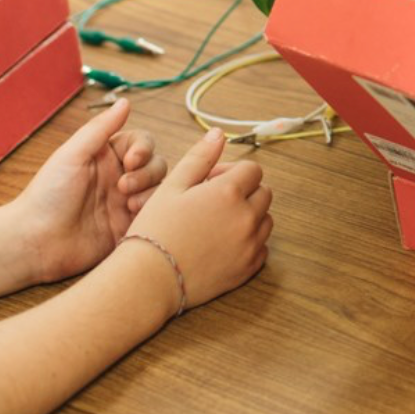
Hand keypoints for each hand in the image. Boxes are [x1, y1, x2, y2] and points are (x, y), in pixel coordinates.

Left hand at [12, 98, 166, 285]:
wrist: (36, 240)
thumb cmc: (47, 195)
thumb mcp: (73, 154)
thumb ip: (101, 127)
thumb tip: (126, 100)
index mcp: (105, 158)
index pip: (141, 143)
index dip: (143, 148)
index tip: (131, 159)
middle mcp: (118, 178)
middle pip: (155, 164)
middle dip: (147, 172)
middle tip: (123, 186)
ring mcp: (124, 204)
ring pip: (158, 189)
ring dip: (149, 191)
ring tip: (128, 203)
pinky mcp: (127, 228)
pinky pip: (152, 215)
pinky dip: (150, 212)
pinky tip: (131, 215)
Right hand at [121, 127, 273, 316]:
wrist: (149, 280)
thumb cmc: (155, 230)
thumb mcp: (173, 186)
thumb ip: (200, 157)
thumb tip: (219, 134)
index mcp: (229, 192)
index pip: (253, 170)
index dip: (232, 172)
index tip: (210, 183)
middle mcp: (246, 217)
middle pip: (263, 193)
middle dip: (243, 192)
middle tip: (212, 202)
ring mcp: (250, 245)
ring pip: (265, 220)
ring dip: (248, 216)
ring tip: (216, 223)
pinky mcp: (248, 269)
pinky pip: (262, 248)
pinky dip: (249, 242)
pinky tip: (221, 244)